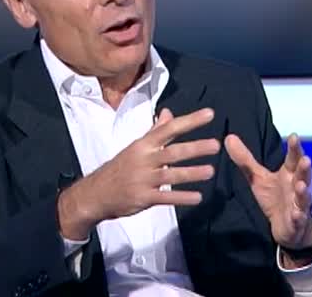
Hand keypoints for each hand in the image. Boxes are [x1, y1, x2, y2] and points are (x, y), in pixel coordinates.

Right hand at [58, 108, 219, 239]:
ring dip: (192, 173)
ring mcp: (143, 179)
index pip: (169, 129)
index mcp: (143, 144)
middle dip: (194, 148)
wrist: (95, 193)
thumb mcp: (135, 147)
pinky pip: (165, 197)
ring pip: (171, 174)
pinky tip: (197, 197)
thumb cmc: (120, 168)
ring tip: (211, 171)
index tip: (209, 115)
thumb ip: (155, 131)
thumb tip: (168, 113)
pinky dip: (182, 197)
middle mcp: (144, 159)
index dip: (189, 121)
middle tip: (215, 145)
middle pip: (172, 151)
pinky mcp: (143, 198)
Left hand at [225, 133, 311, 256]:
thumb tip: (228, 137)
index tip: (295, 136)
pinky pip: (298, 219)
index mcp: (288, 174)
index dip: (294, 148)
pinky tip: (297, 214)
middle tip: (306, 159)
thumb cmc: (275, 198)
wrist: (287, 226)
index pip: (292, 159)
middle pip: (302, 176)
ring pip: (303, 197)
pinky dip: (298, 217)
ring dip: (304, 192)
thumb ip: (245, 160)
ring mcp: (298, 205)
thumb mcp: (258, 178)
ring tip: (302, 185)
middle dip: (304, 168)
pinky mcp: (297, 222)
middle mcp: (296, 187)